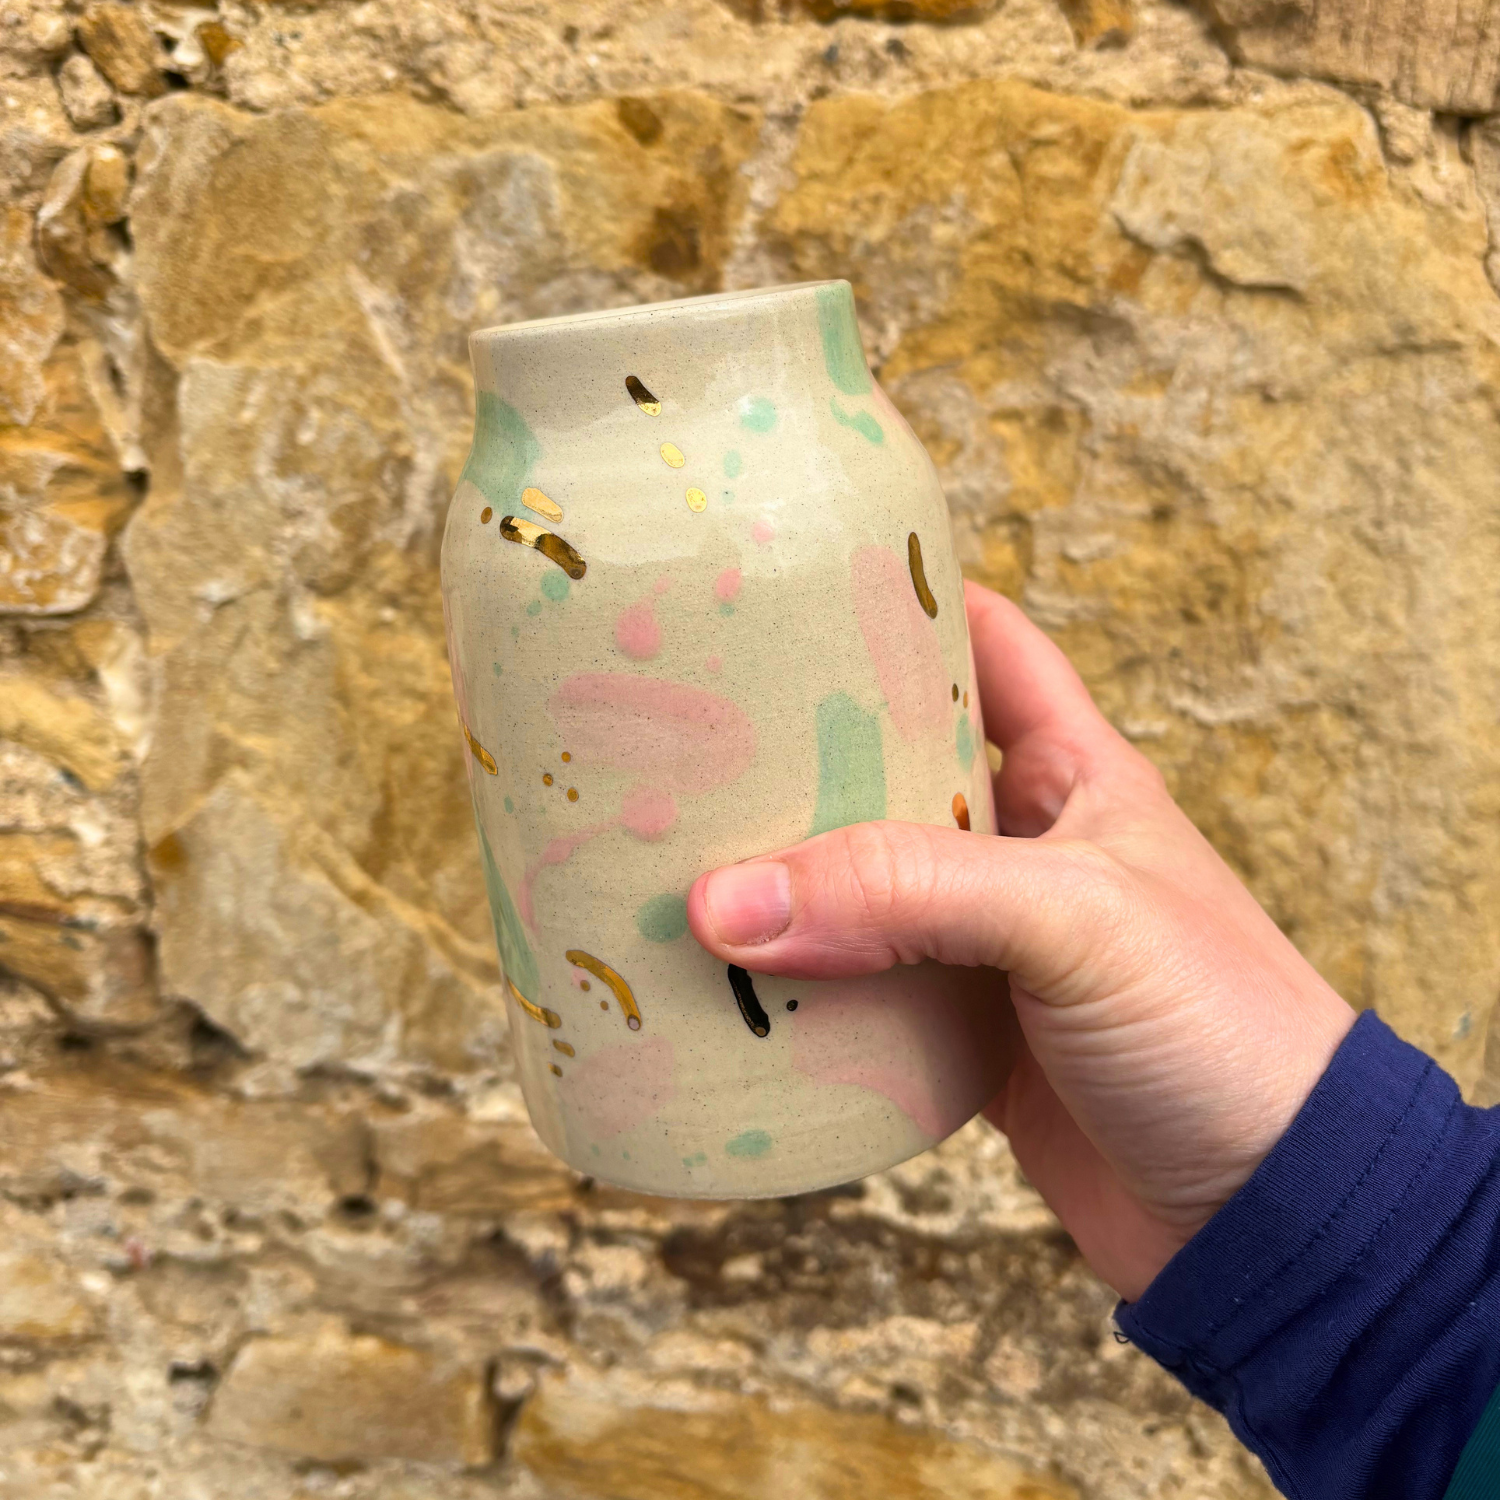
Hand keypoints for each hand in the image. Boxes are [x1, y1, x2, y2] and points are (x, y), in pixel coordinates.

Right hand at [687, 581, 1354, 1300]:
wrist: (1272, 1218)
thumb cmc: (1223, 1029)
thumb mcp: (1074, 921)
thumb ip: (907, 892)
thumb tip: (726, 900)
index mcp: (1075, 773)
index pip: (984, 645)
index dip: (900, 600)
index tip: (790, 586)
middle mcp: (1023, 847)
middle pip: (890, 767)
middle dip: (800, 751)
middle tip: (694, 735)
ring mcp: (987, 946)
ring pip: (862, 886)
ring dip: (784, 882)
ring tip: (674, 858)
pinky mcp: (963, 1038)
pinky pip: (858, 997)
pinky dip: (797, 992)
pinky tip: (725, 985)